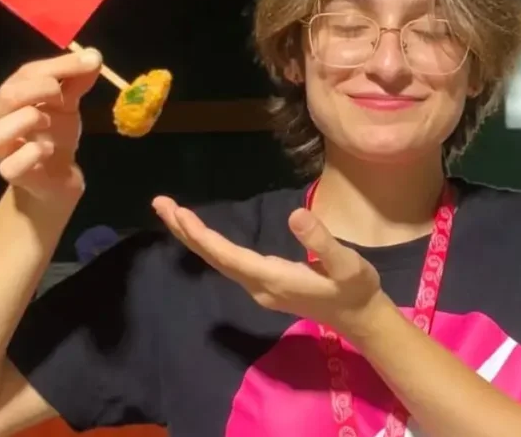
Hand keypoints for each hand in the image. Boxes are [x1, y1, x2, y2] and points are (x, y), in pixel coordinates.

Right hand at [0, 50, 102, 200]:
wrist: (57, 177)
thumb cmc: (54, 134)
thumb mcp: (66, 103)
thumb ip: (76, 80)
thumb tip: (93, 55)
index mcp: (5, 97)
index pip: (26, 72)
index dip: (59, 65)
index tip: (90, 61)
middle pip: (8, 95)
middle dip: (41, 89)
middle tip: (63, 96)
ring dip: (29, 119)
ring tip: (49, 122)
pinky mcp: (9, 173)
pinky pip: (12, 164)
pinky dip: (32, 153)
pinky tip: (48, 149)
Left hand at [152, 196, 386, 335]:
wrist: (360, 317)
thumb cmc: (356, 288)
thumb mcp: (347, 263)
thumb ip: (321, 241)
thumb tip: (295, 215)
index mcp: (274, 279)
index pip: (228, 256)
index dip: (202, 235)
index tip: (179, 213)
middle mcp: (258, 286)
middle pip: (214, 258)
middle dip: (186, 232)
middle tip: (160, 203)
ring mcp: (259, 287)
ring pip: (218, 261)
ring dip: (194, 237)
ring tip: (173, 212)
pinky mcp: (264, 285)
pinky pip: (228, 262)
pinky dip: (209, 245)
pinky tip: (201, 234)